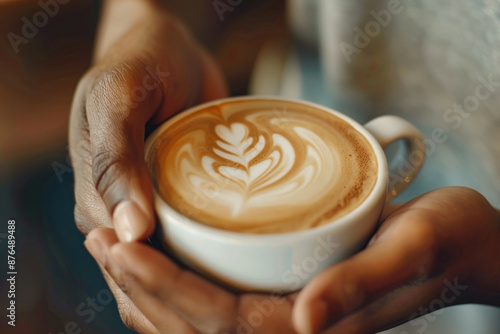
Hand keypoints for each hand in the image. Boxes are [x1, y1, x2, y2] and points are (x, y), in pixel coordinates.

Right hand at [71, 2, 226, 331]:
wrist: (170, 47)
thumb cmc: (140, 63)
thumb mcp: (118, 98)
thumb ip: (114, 160)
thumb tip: (129, 230)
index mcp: (96, 199)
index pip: (125, 261)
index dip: (161, 280)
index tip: (209, 288)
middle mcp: (126, 211)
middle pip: (155, 271)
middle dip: (194, 286)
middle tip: (247, 289)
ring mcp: (159, 206)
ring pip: (182, 259)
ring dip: (215, 271)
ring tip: (258, 277)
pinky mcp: (189, 197)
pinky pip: (205, 232)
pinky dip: (228, 246)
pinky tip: (258, 251)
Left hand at [84, 187, 499, 332]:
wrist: (459, 244)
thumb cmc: (445, 240)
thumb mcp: (414, 248)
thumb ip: (362, 286)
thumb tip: (305, 318)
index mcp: (312, 327)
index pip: (217, 321)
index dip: (163, 287)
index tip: (120, 245)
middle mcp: (291, 330)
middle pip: (191, 327)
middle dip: (137, 286)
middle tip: (97, 238)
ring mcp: (285, 318)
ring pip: (193, 321)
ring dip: (144, 287)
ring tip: (108, 246)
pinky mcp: (283, 297)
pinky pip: (212, 303)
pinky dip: (172, 285)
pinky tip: (152, 257)